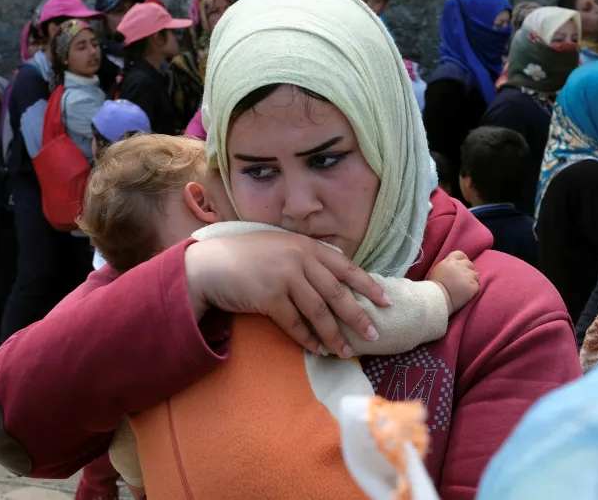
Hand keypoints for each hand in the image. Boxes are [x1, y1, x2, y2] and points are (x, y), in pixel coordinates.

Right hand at [184, 231, 388, 357]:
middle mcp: (299, 259)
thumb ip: (307, 256)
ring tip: (346, 351)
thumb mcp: (281, 246)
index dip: (368, 285)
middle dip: (358, 316)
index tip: (386, 301)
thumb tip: (336, 273)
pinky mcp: (269, 298)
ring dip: (335, 334)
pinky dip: (308, 338)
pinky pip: (295, 323)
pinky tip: (318, 349)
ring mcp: (284, 278)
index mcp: (306, 246)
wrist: (211, 264)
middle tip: (373, 334)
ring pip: (319, 311)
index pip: (346, 267)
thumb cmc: (247, 256)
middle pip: (338, 292)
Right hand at [428, 251, 478, 311]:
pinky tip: (466, 294)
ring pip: (475, 275)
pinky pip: (476, 286)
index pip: (460, 254)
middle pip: (469, 264)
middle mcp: (460, 266)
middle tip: (462, 280)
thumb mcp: (437, 271)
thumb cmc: (433, 287)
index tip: (462, 266)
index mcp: (450, 261)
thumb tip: (453, 269)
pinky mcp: (473, 286)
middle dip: (467, 271)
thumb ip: (447, 266)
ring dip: (471, 280)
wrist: (437, 299)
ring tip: (464, 288)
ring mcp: (468, 275)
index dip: (462, 259)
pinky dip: (473, 290)